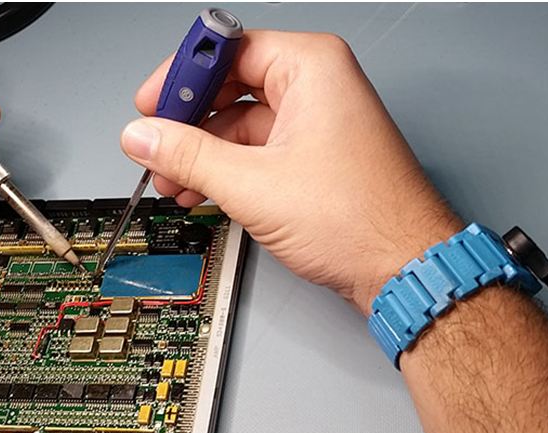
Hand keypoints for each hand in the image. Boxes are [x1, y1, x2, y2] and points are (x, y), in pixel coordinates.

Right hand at [121, 31, 461, 311]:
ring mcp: (316, 120)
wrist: (405, 269)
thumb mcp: (252, 184)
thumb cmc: (361, 220)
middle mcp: (317, 85)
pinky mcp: (313, 154)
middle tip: (154, 145)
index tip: (151, 102)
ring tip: (171, 181)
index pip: (227, 49)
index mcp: (311, 67)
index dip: (183, 75)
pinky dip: (225, 169)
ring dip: (201, 152)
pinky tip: (199, 191)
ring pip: (239, 122)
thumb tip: (143, 137)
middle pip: (230, 85)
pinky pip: (256, 148)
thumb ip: (188, 156)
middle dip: (188, 121)